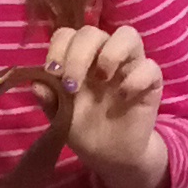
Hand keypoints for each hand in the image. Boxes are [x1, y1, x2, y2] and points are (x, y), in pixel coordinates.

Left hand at [45, 22, 168, 187]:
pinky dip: (136, 78)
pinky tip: (123, 96)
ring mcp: (129, 66)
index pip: (68, 34)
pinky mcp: (151, 82)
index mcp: (78, 58)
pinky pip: (150, 67)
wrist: (109, 155)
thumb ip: (49, 98)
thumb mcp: (60, 116)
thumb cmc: (82, 128)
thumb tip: (36, 84)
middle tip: (71, 85)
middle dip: (78, 54)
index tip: (52, 73)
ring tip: (101, 78)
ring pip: (128, 35)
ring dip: (111, 52)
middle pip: (93, 32)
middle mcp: (103, 55)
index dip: (59, 48)